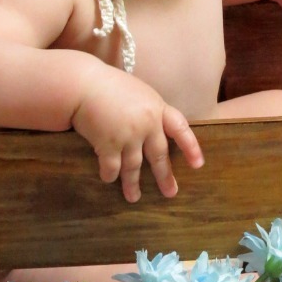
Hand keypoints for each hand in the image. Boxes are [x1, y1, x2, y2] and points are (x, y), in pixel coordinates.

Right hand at [71, 67, 203, 202]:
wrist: (83, 84)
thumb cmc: (107, 85)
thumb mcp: (137, 92)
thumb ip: (148, 111)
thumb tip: (152, 129)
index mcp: (157, 107)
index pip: (180, 128)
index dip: (191, 147)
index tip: (198, 164)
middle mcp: (147, 123)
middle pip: (159, 154)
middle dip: (164, 176)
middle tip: (171, 193)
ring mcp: (129, 135)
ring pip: (134, 167)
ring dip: (133, 184)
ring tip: (134, 197)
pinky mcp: (109, 145)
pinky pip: (112, 168)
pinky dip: (110, 175)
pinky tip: (109, 179)